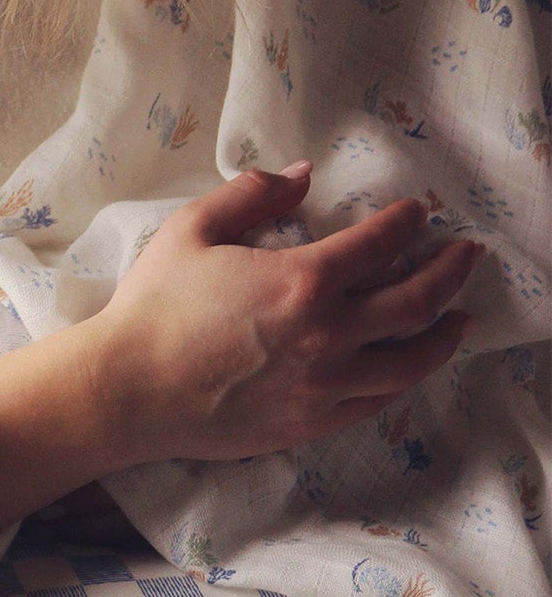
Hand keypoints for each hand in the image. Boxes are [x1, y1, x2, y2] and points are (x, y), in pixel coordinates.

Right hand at [92, 161, 480, 467]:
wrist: (129, 389)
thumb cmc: (154, 305)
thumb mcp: (192, 229)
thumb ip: (250, 192)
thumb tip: (302, 174)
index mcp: (302, 279)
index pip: (381, 243)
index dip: (407, 222)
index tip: (418, 212)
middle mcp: (329, 334)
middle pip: (417, 301)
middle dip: (451, 271)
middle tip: (466, 253)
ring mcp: (327, 385)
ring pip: (413, 359)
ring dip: (446, 332)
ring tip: (461, 316)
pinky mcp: (314, 422)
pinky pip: (380, 399)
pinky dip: (406, 377)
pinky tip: (409, 363)